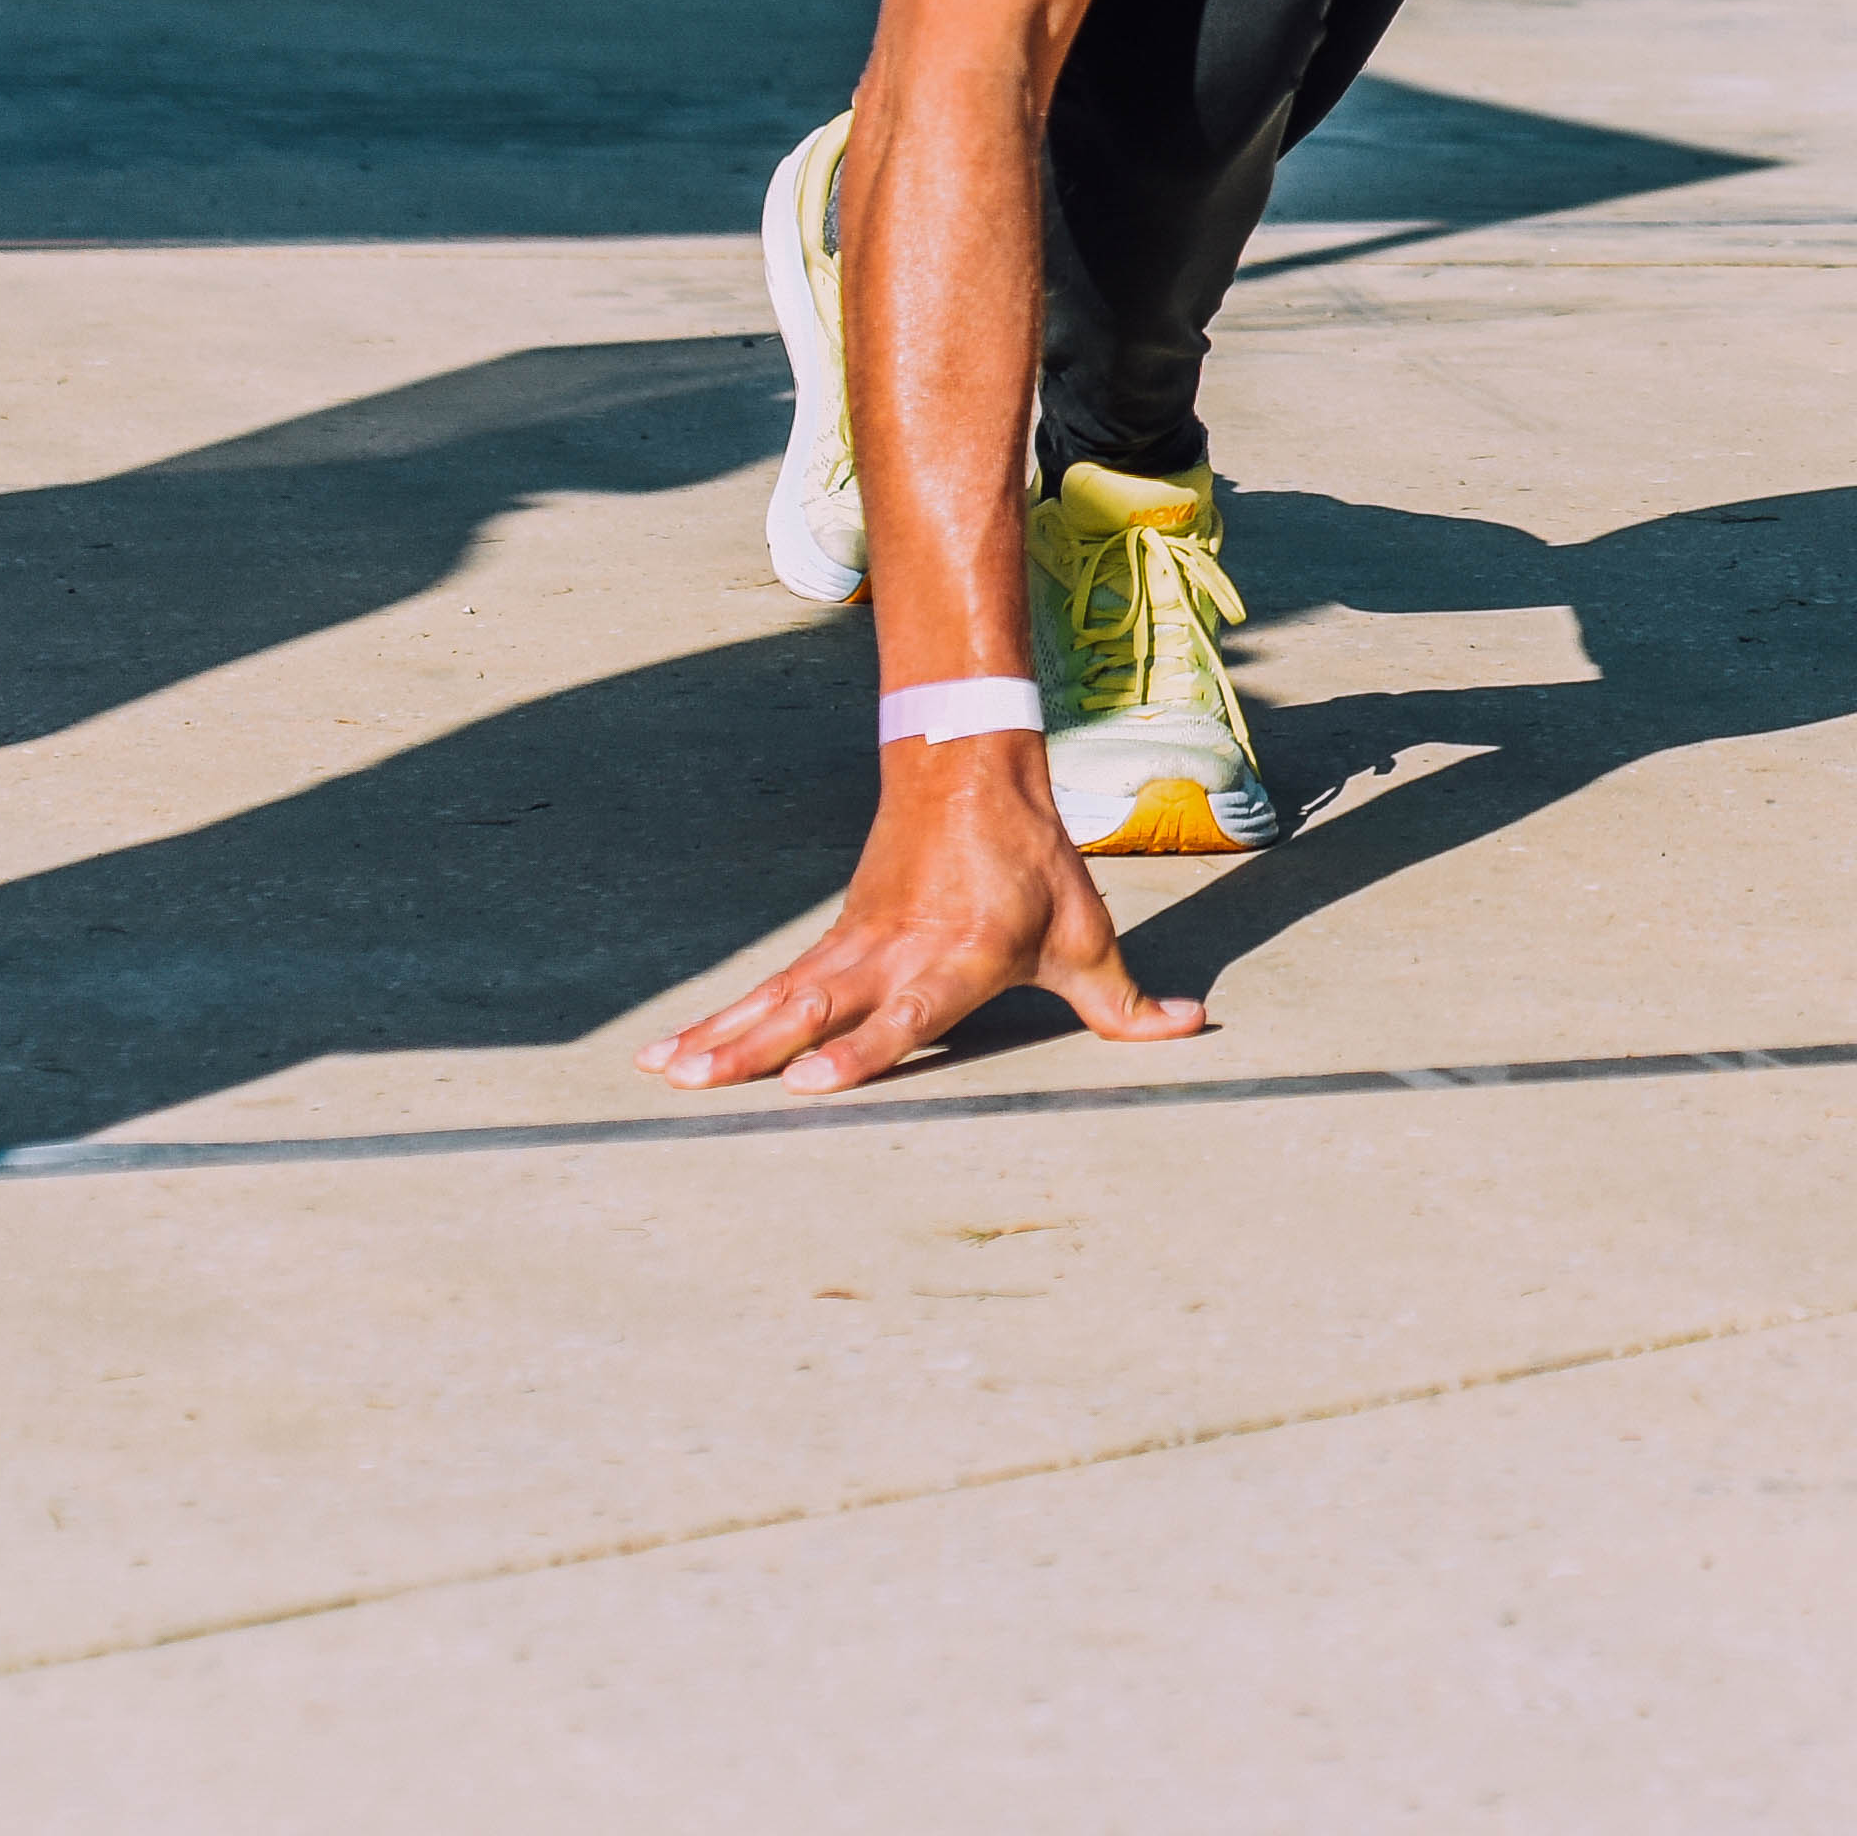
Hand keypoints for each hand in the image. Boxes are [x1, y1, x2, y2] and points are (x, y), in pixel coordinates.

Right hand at [636, 741, 1209, 1092]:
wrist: (971, 769)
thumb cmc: (1033, 863)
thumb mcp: (1087, 931)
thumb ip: (1125, 1000)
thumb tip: (1191, 1029)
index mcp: (957, 959)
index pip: (903, 1013)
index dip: (858, 1049)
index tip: (807, 1080)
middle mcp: (894, 955)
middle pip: (816, 1008)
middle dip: (757, 1050)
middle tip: (701, 1087)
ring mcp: (853, 947)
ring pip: (777, 998)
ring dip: (719, 1038)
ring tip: (665, 1077)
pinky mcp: (831, 944)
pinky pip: (766, 989)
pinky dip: (715, 1020)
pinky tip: (668, 1055)